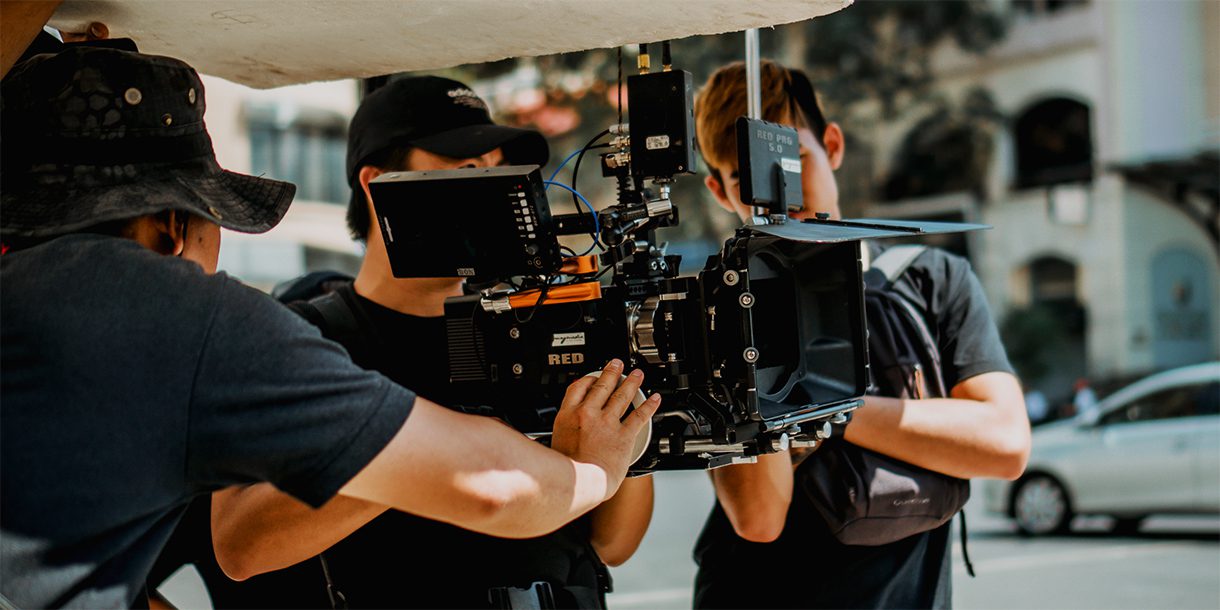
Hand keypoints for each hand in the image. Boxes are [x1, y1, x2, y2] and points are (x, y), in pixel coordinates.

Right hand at [551, 359, 659, 499]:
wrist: (580, 483)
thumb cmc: (567, 469)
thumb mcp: (554, 442)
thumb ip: (562, 429)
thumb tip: (561, 429)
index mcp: (568, 415)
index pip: (578, 387)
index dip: (588, 379)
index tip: (593, 376)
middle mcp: (588, 414)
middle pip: (602, 385)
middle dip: (611, 372)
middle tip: (617, 364)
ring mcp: (607, 423)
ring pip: (622, 396)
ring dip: (631, 382)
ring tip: (637, 375)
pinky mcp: (623, 435)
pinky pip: (639, 416)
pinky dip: (649, 406)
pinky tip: (654, 399)